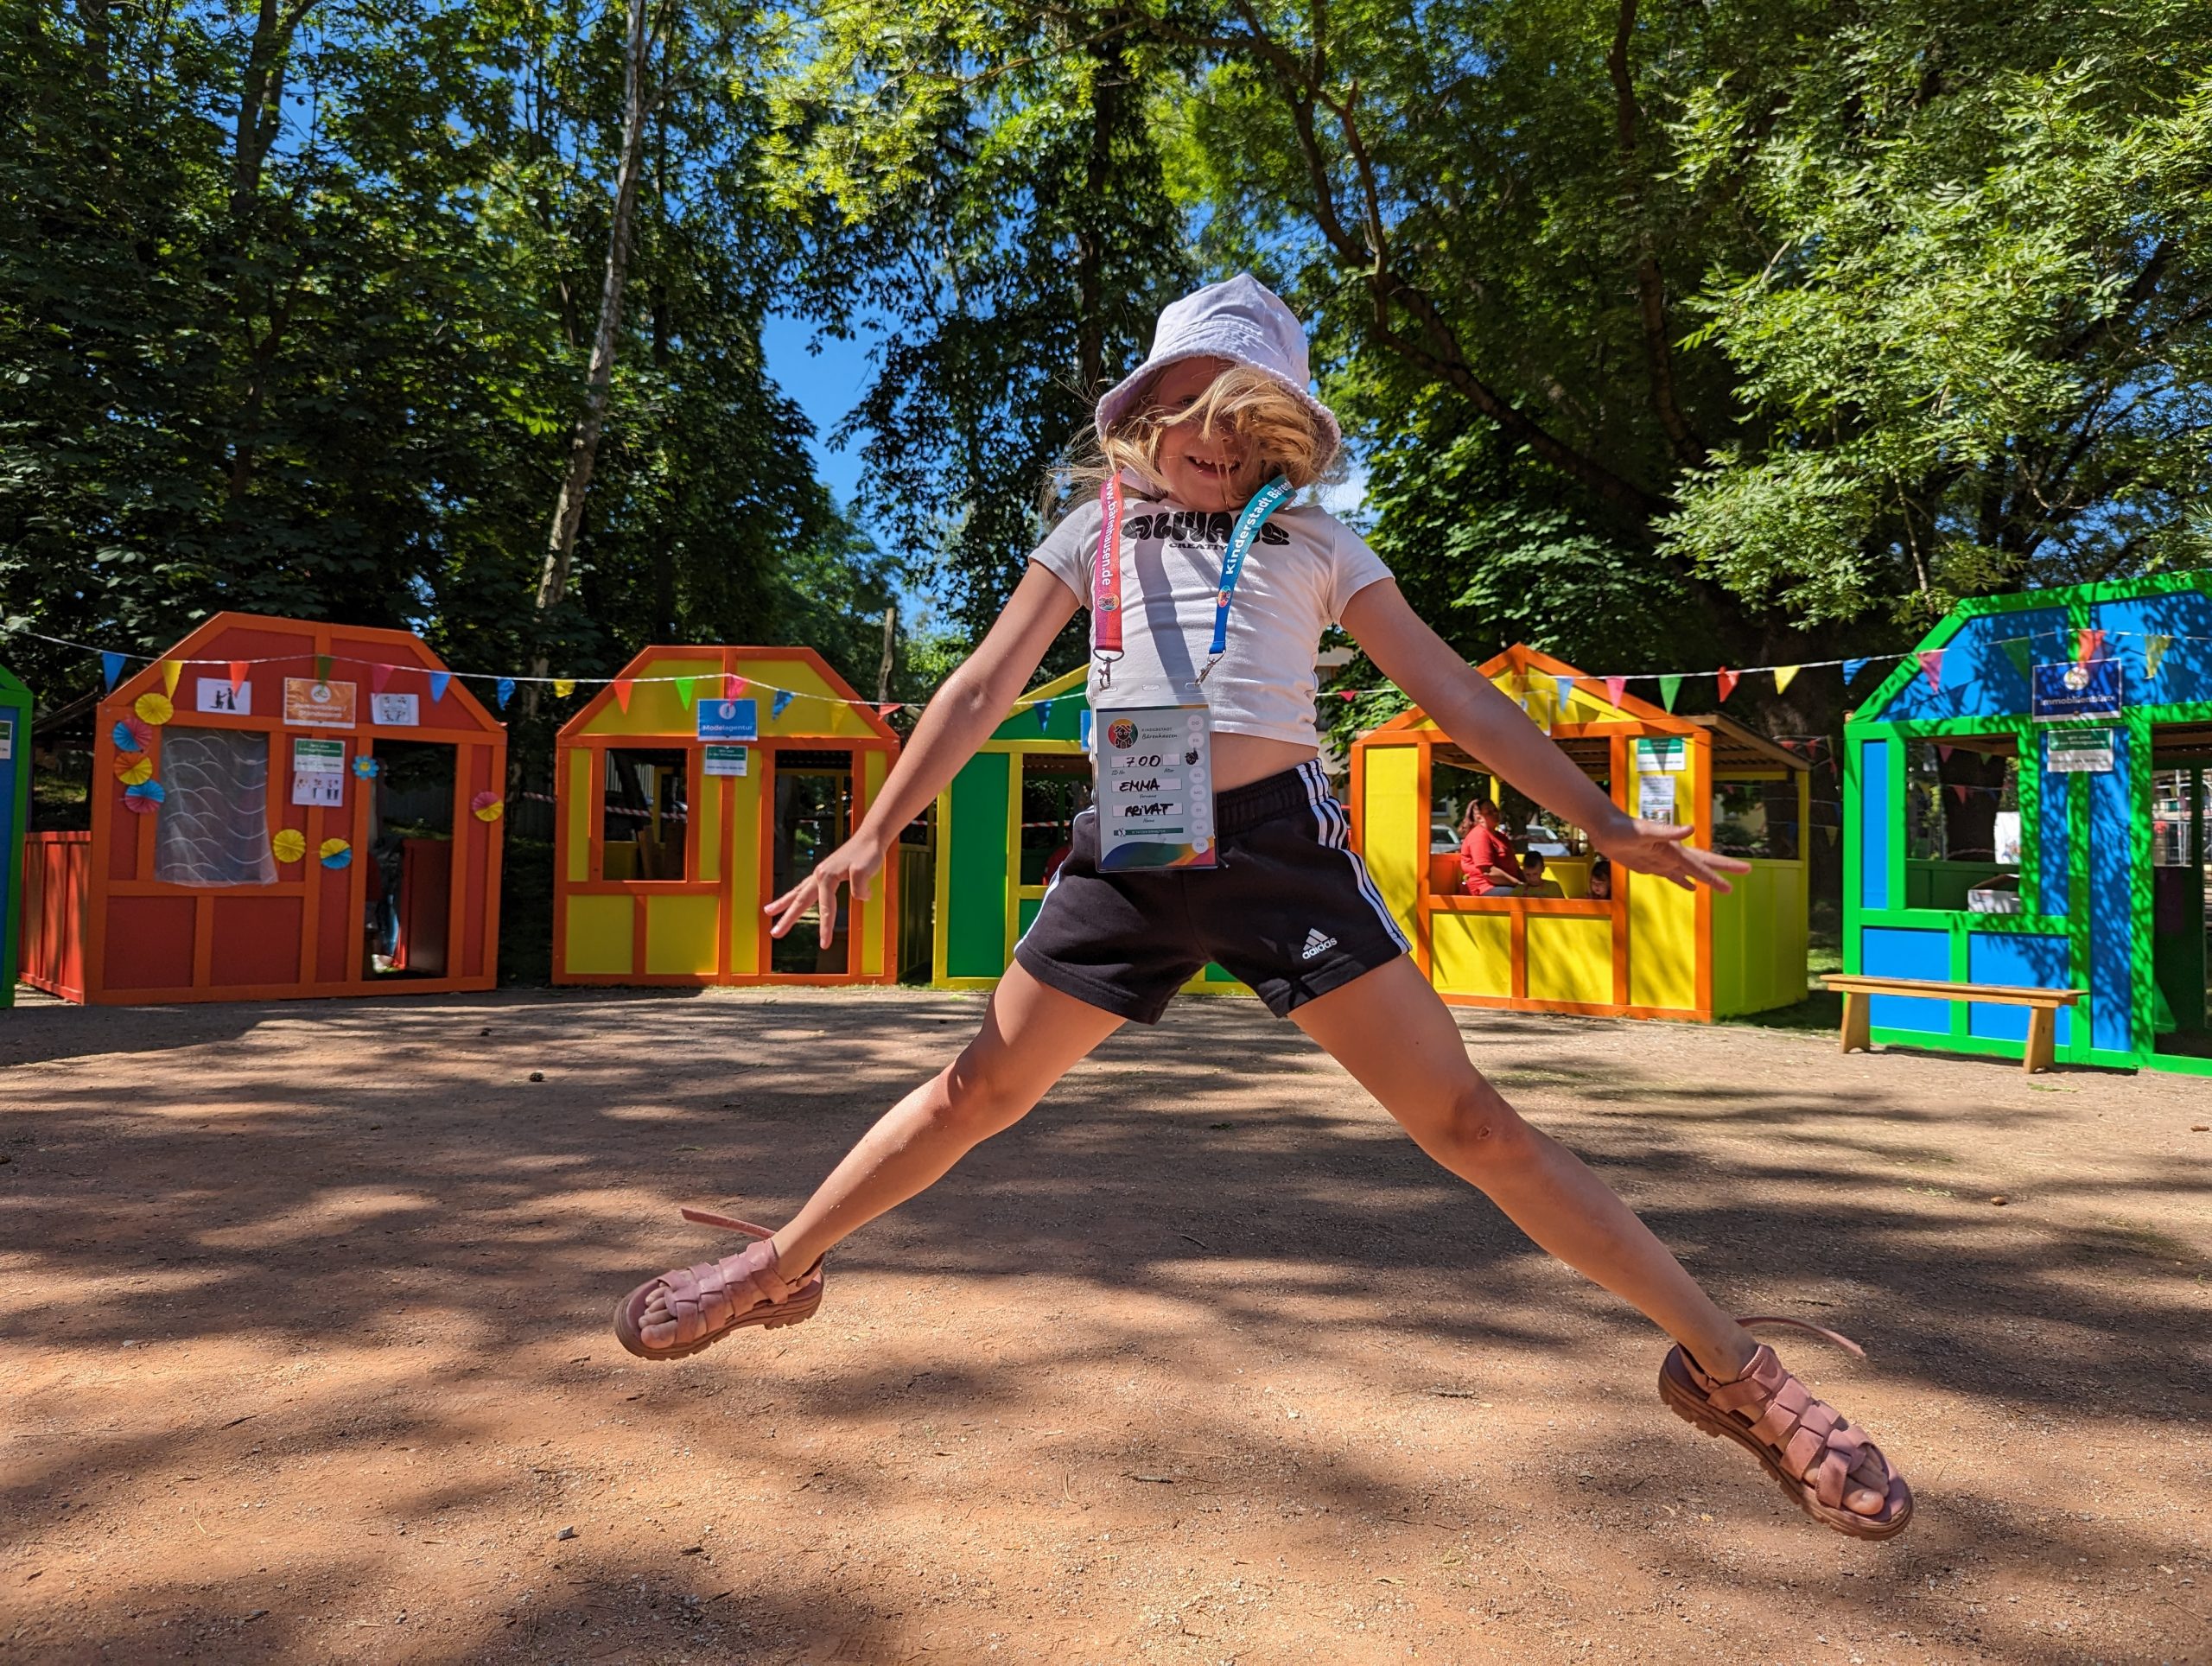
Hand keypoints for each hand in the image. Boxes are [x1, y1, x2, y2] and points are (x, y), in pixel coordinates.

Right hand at [764, 829, 886, 944]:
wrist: (871, 837)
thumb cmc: (868, 853)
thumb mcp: (865, 870)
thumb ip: (859, 887)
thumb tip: (860, 898)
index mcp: (827, 877)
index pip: (826, 908)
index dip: (825, 927)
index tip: (824, 944)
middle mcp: (819, 875)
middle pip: (800, 900)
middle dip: (787, 918)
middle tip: (774, 933)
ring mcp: (821, 873)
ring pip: (798, 892)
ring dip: (783, 903)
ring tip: (768, 911)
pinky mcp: (826, 872)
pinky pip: (806, 887)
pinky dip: (797, 895)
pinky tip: (795, 900)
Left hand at [1592, 817, 1750, 892]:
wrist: (1605, 828)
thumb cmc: (1623, 828)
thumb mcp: (1644, 831)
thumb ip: (1667, 831)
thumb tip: (1691, 828)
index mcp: (1674, 849)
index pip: (1700, 864)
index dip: (1717, 874)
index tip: (1734, 883)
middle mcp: (1672, 854)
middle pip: (1702, 864)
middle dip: (1723, 870)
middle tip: (1747, 871)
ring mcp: (1662, 860)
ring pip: (1691, 871)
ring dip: (1706, 877)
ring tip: (1723, 884)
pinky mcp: (1651, 865)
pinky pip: (1673, 876)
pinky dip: (1683, 881)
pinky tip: (1691, 886)